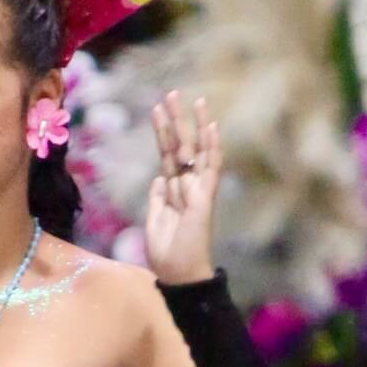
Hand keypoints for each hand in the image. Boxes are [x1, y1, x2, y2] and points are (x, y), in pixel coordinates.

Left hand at [145, 90, 221, 284]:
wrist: (179, 273)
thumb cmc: (168, 252)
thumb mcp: (155, 219)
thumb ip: (158, 197)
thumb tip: (159, 177)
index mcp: (173, 190)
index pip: (168, 155)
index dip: (162, 133)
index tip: (156, 111)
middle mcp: (187, 185)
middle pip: (181, 146)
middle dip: (174, 120)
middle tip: (169, 93)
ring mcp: (198, 189)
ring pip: (196, 150)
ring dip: (192, 125)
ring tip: (189, 99)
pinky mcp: (205, 197)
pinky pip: (211, 167)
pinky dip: (212, 147)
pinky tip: (211, 126)